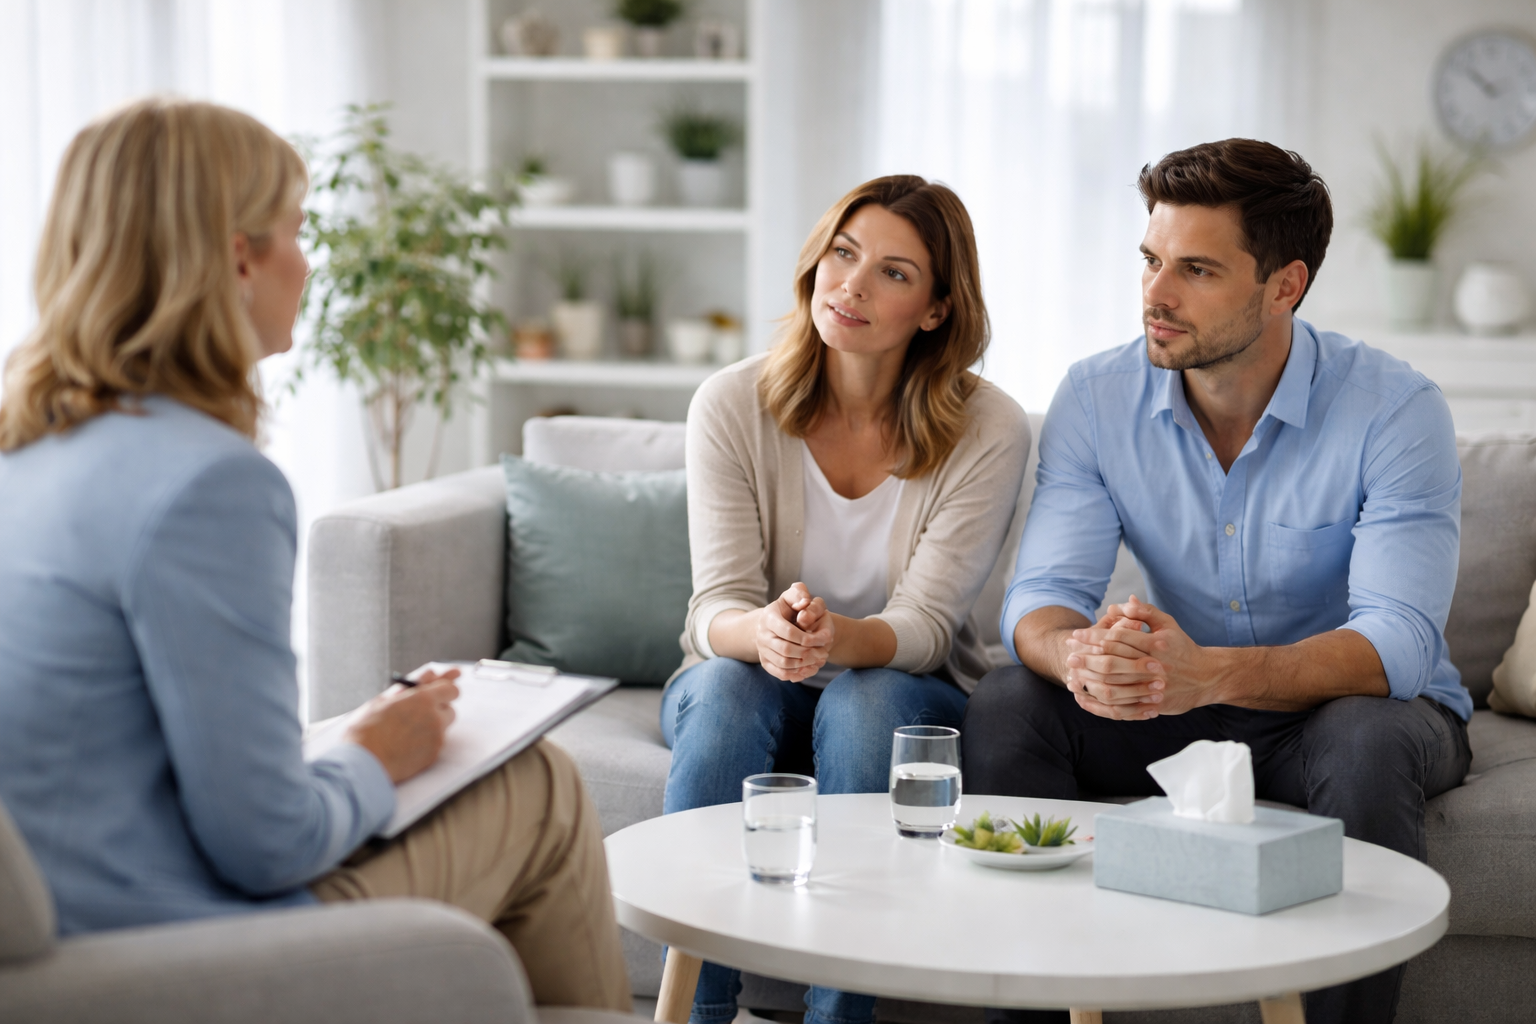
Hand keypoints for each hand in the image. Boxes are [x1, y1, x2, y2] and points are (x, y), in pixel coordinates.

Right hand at [344, 668, 459, 782]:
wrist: (364, 762)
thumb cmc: (367, 730)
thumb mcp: (383, 700)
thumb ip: (408, 688)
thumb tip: (428, 675)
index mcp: (423, 699)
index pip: (450, 689)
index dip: (446, 687)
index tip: (447, 685)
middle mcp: (434, 718)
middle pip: (449, 708)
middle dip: (438, 707)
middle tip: (420, 710)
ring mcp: (436, 738)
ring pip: (444, 726)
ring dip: (434, 724)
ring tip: (408, 728)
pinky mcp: (433, 755)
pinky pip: (436, 743)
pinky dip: (427, 741)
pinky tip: (407, 744)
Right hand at [755, 583, 832, 682]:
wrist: (776, 622)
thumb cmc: (789, 607)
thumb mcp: (794, 595)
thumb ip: (799, 593)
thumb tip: (804, 603)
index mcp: (768, 617)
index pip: (789, 632)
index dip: (810, 638)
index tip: (826, 638)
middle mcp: (762, 634)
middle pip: (786, 650)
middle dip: (808, 652)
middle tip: (824, 652)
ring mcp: (762, 649)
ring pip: (783, 663)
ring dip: (804, 664)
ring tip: (819, 659)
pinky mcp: (765, 662)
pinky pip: (780, 673)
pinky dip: (797, 674)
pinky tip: (810, 667)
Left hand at [1067, 596, 1221, 717]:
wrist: (1206, 677)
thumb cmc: (1182, 647)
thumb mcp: (1167, 624)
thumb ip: (1144, 612)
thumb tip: (1122, 603)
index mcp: (1156, 644)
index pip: (1117, 637)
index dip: (1094, 635)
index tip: (1076, 635)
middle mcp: (1154, 666)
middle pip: (1112, 662)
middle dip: (1087, 657)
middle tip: (1069, 653)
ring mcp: (1153, 688)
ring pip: (1114, 686)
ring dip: (1090, 679)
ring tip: (1072, 673)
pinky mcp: (1152, 705)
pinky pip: (1121, 707)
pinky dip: (1100, 703)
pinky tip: (1085, 696)